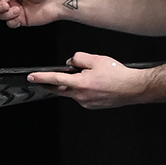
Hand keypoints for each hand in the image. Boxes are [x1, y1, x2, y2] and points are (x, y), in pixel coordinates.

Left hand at [27, 51, 147, 107]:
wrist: (134, 88)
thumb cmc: (118, 74)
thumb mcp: (97, 59)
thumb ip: (79, 58)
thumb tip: (70, 62)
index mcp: (81, 84)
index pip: (56, 79)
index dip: (42, 78)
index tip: (31, 77)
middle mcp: (81, 95)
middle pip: (60, 88)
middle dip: (50, 83)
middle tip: (41, 80)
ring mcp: (86, 102)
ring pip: (71, 92)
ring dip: (71, 84)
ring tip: (87, 76)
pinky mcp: (91, 105)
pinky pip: (80, 96)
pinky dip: (81, 89)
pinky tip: (93, 84)